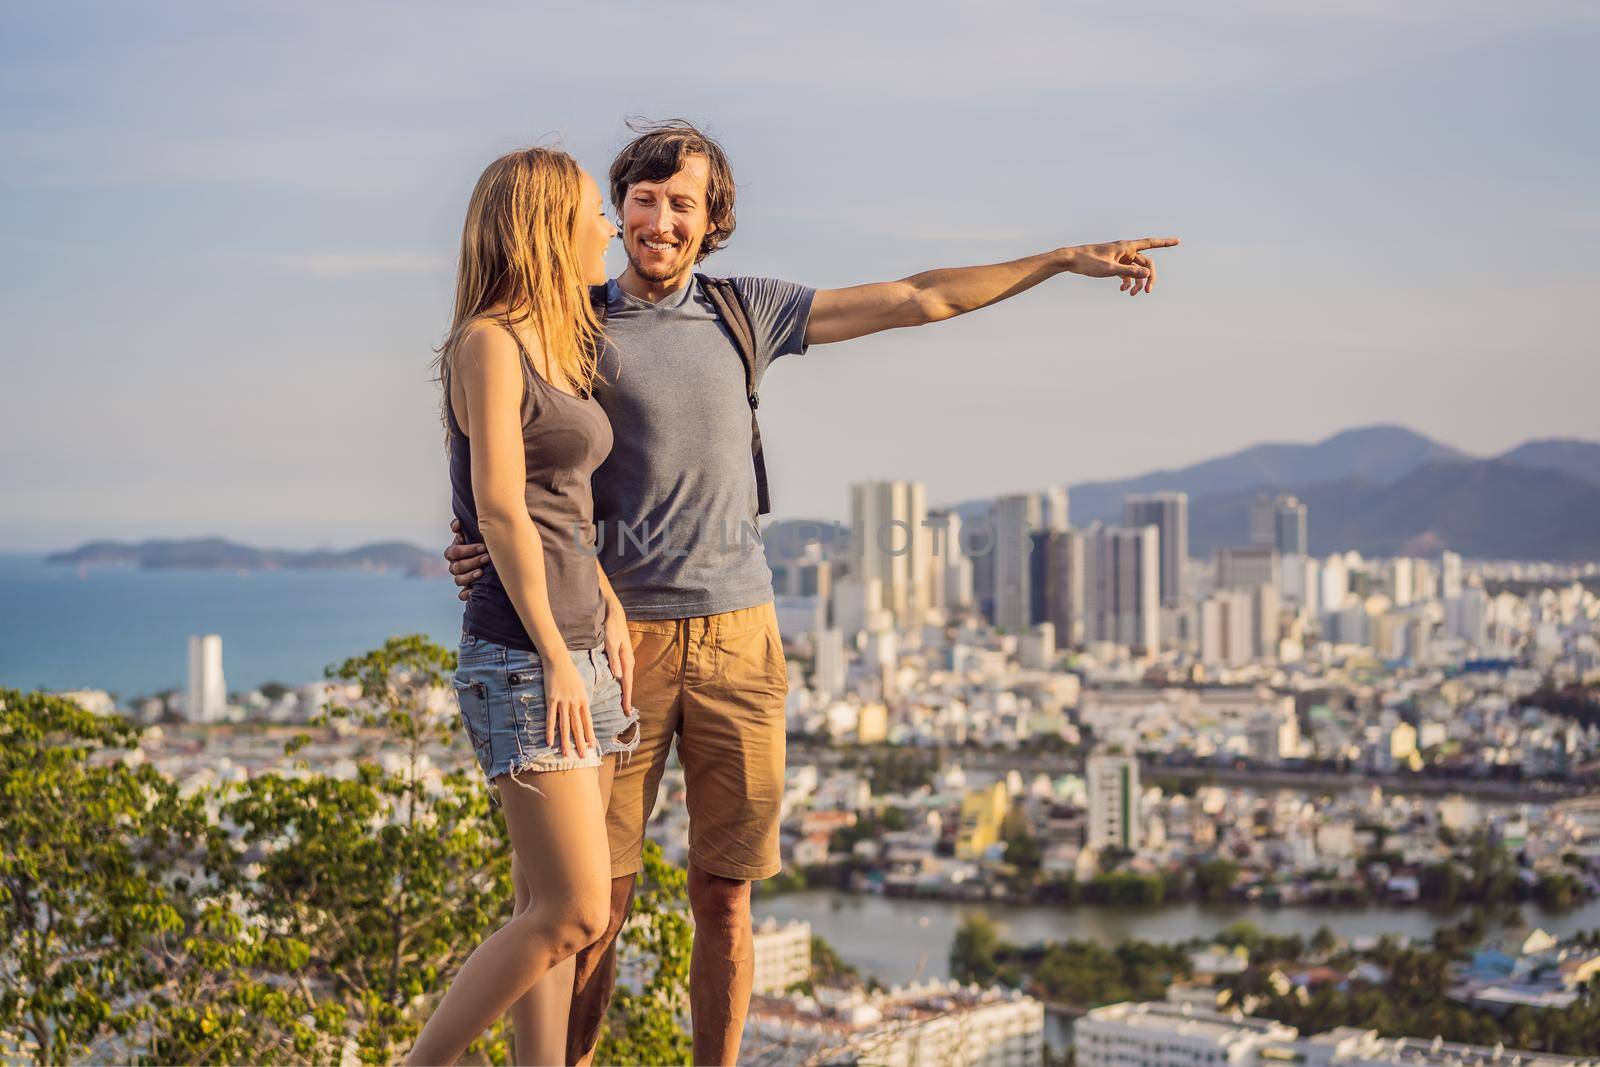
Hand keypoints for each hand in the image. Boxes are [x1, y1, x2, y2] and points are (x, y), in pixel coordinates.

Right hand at [445, 518, 490, 601]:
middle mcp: (455, 566)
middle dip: (472, 561)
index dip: (467, 550)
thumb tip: (457, 525)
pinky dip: (467, 594)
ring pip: (458, 580)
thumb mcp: (475, 533)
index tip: (483, 547)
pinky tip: (474, 591)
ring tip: (482, 572)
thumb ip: (464, 527)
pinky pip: (461, 595)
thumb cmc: (483, 542)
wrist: (495, 558)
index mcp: (455, 552)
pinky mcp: (466, 590)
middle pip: (457, 566)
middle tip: (487, 557)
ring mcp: (460, 578)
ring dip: (470, 576)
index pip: (454, 552)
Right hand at [545, 656, 596, 758]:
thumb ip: (582, 700)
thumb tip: (583, 713)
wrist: (558, 661)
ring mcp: (563, 702)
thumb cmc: (570, 673)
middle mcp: (575, 703)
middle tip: (583, 756)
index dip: (589, 735)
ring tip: (567, 754)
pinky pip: (551, 718)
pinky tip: (550, 741)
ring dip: (566, 741)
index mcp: (584, 700)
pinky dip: (550, 731)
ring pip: (565, 726)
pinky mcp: (551, 700)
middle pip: (578, 727)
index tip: (591, 746)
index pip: (588, 722)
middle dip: (581, 743)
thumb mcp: (581, 687)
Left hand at [602, 598, 634, 715]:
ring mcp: (625, 659)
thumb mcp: (611, 643)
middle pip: (627, 684)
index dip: (626, 698)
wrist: (614, 614)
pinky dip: (621, 682)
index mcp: (627, 660)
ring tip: (622, 703)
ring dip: (624, 691)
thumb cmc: (612, 628)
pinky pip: (622, 673)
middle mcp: (628, 662)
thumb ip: (613, 659)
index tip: (626, 711)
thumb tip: (618, 677)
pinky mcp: (621, 656)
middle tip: (624, 713)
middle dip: (626, 698)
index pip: (627, 684)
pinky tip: (617, 686)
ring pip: (625, 679)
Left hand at [1063, 237, 1179, 295]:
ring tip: (1130, 295)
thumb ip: (1129, 272)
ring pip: (1135, 270)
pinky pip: (1126, 273)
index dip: (1165, 242)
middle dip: (1148, 277)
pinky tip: (1122, 290)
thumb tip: (1148, 274)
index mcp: (1126, 246)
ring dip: (1136, 282)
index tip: (1178, 241)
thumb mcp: (1110, 269)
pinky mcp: (1113, 264)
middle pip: (1145, 263)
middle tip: (1148, 292)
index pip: (1150, 243)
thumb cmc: (1089, 262)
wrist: (1071, 260)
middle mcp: (1125, 250)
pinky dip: (1127, 282)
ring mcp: (1120, 257)